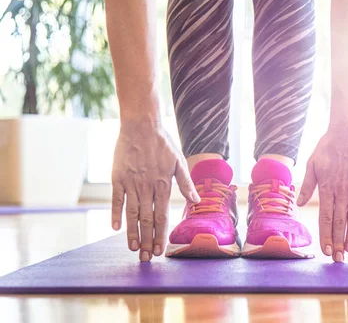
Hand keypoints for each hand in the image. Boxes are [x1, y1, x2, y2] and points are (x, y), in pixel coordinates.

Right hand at [111, 120, 199, 260]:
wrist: (141, 125)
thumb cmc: (162, 143)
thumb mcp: (179, 161)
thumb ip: (186, 183)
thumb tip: (197, 201)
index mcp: (163, 185)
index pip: (162, 216)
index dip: (161, 235)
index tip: (160, 250)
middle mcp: (147, 187)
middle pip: (147, 220)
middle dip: (147, 241)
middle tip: (146, 258)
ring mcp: (131, 183)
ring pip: (132, 214)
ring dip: (133, 233)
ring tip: (134, 249)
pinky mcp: (118, 178)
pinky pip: (116, 199)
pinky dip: (115, 214)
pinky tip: (115, 228)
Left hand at [297, 127, 347, 262]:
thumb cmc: (329, 146)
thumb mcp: (313, 163)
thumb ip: (307, 185)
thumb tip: (300, 203)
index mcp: (327, 186)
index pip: (325, 216)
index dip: (325, 234)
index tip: (324, 250)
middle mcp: (342, 189)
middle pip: (339, 220)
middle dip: (337, 241)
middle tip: (337, 258)